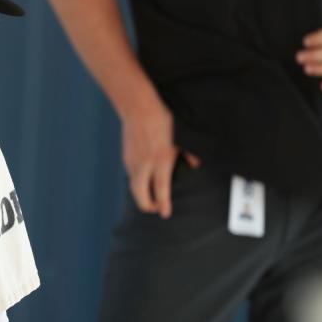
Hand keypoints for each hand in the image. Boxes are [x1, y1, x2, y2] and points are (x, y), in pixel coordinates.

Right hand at [121, 99, 198, 218]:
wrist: (139, 107)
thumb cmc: (163, 119)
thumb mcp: (181, 136)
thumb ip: (189, 153)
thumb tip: (196, 164)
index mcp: (161, 160)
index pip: (161, 189)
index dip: (163, 204)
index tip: (165, 214)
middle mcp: (145, 164)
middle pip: (141, 194)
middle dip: (147, 206)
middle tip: (155, 208)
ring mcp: (133, 161)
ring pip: (134, 185)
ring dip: (141, 194)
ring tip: (149, 196)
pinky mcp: (126, 156)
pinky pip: (131, 174)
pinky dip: (137, 181)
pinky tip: (143, 178)